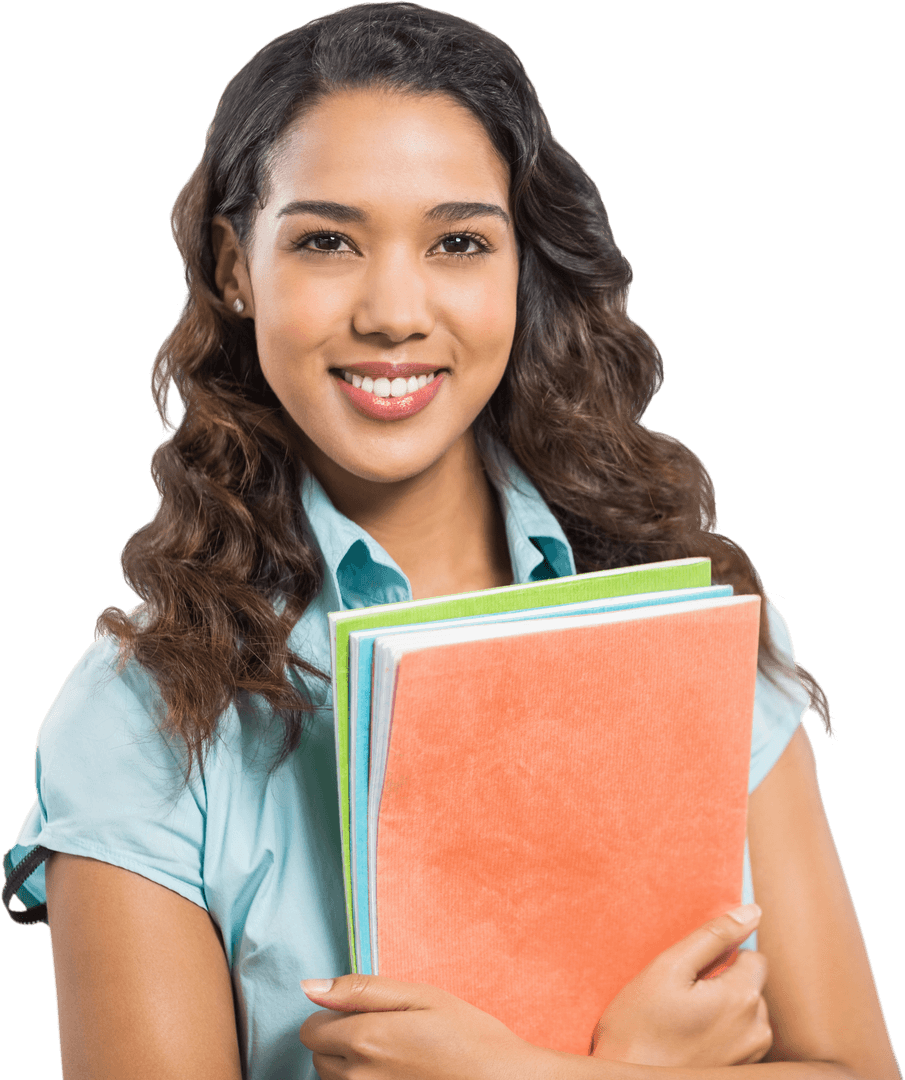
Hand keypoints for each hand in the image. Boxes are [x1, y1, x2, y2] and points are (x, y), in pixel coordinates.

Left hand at [299, 975, 566, 1079]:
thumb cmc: (467, 1035)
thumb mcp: (420, 995)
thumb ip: (360, 990)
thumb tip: (309, 986)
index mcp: (364, 1039)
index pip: (310, 1028)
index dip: (333, 1016)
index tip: (366, 1014)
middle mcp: (357, 1079)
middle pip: (318, 1057)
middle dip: (340, 1042)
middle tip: (386, 1035)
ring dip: (351, 1068)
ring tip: (395, 1058)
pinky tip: (397, 1077)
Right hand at [590, 903, 772, 1066]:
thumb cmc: (639, 1027)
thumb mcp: (668, 968)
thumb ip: (713, 936)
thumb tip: (753, 912)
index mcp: (743, 998)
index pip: (753, 956)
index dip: (721, 958)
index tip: (691, 973)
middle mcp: (757, 1030)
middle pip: (750, 985)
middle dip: (723, 983)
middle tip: (681, 997)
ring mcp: (751, 1056)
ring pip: (746, 1012)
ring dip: (722, 1009)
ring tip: (684, 1020)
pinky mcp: (740, 1072)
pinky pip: (740, 1038)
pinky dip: (721, 1033)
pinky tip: (690, 1040)